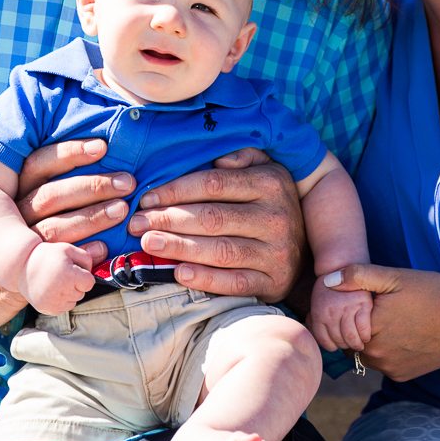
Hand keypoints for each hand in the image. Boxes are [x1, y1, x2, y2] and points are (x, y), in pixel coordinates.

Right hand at [17, 137, 131, 265]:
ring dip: (91, 217)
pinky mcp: (35, 266)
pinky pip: (57, 259)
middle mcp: (18, 212)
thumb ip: (67, 172)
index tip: (102, 147)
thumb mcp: (50, 187)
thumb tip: (104, 148)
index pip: (38, 164)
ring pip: (54, 228)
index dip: (68, 153)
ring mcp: (25, 240)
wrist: (27, 265)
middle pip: (51, 196)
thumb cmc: (54, 212)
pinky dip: (82, 251)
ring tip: (122, 209)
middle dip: (91, 187)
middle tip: (127, 183)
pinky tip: (105, 247)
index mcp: (19, 186)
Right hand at [22, 242, 94, 314]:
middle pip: (81, 292)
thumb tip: (95, 270)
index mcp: (68, 276)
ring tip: (55, 282)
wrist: (22, 267)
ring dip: (69, 293)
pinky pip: (63, 308)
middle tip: (61, 274)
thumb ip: (87, 258)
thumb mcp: (68, 249)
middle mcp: (62, 292)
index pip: (89, 283)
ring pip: (73, 301)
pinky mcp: (48, 310)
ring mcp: (54, 303)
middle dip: (76, 284)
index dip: (83, 275)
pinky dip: (60, 301)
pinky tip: (51, 290)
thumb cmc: (47, 256)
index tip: (73, 270)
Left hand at [127, 148, 303, 299]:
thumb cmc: (267, 205)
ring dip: (180, 248)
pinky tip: (179, 273)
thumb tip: (220, 160)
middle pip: (212, 217)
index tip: (146, 199)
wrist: (303, 250)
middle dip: (168, 220)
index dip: (175, 191)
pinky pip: (235, 282)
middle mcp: (277, 217)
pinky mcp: (274, 282)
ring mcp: (278, 252)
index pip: (213, 184)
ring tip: (149, 244)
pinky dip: (206, 279)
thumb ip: (242, 157)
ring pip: (221, 250)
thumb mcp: (263, 171)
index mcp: (271, 182)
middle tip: (136, 224)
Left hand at [308, 279, 371, 352]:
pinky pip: (364, 329)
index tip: (338, 344)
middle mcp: (331, 313)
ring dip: (356, 344)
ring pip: (351, 338)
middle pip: (339, 341)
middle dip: (345, 346)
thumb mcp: (317, 302)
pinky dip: (365, 335)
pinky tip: (366, 335)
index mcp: (319, 314)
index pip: (325, 342)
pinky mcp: (362, 304)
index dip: (333, 346)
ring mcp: (347, 308)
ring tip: (359, 343)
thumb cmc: (329, 286)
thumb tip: (311, 335)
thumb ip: (314, 320)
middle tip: (350, 345)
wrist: (342, 263)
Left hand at [322, 263, 439, 380]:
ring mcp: (389, 369)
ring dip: (372, 341)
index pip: (340, 324)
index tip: (364, 302)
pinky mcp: (402, 376)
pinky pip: (384, 364)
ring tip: (392, 322)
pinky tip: (403, 336)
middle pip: (351, 340)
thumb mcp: (396, 277)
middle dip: (358, 327)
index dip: (348, 311)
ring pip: (366, 354)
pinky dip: (387, 353)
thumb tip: (327, 281)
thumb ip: (358, 276)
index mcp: (368, 329)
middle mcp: (375, 355)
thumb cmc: (433, 295)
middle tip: (381, 310)